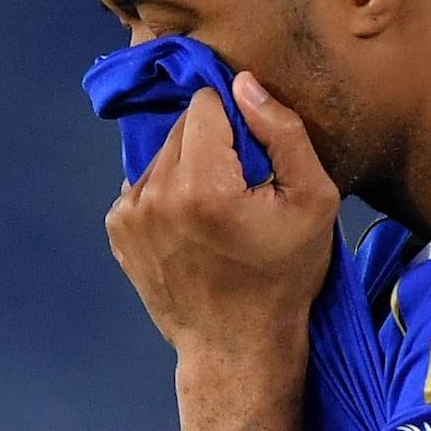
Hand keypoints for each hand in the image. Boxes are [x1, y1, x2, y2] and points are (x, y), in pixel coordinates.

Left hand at [102, 66, 341, 377]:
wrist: (237, 347)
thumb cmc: (284, 276)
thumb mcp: (313, 201)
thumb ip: (283, 132)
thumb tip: (243, 83)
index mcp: (202, 185)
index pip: (207, 103)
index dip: (238, 121)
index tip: (254, 158)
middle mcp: (155, 194)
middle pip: (183, 126)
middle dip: (213, 145)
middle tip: (240, 191)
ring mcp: (129, 214)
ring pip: (162, 154)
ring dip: (189, 168)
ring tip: (215, 214)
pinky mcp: (117, 229)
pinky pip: (144, 183)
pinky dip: (168, 193)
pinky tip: (192, 228)